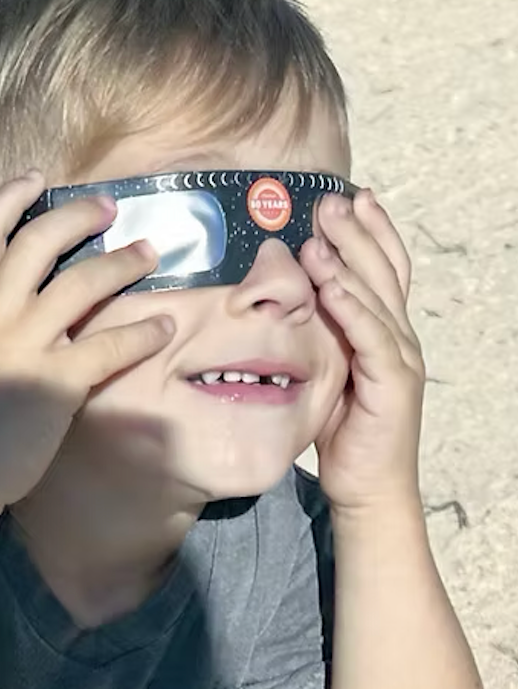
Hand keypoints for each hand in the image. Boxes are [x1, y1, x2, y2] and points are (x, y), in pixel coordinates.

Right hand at [0, 171, 172, 508]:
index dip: (11, 198)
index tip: (36, 179)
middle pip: (39, 241)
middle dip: (79, 217)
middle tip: (110, 210)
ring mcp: (27, 343)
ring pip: (82, 282)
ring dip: (122, 263)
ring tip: (150, 254)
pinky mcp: (58, 379)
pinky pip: (110, 345)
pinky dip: (143, 333)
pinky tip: (164, 327)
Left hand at [301, 189, 424, 514]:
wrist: (367, 487)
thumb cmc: (343, 434)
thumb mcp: (326, 374)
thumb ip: (318, 337)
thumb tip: (286, 302)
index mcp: (386, 332)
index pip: (384, 271)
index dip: (371, 233)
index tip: (349, 200)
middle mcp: (401, 338)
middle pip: (383, 272)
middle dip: (358, 233)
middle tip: (331, 201)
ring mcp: (402, 359)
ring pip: (377, 298)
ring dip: (349, 262)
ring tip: (323, 232)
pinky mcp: (394, 384)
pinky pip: (372, 338)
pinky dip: (352, 310)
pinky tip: (332, 287)